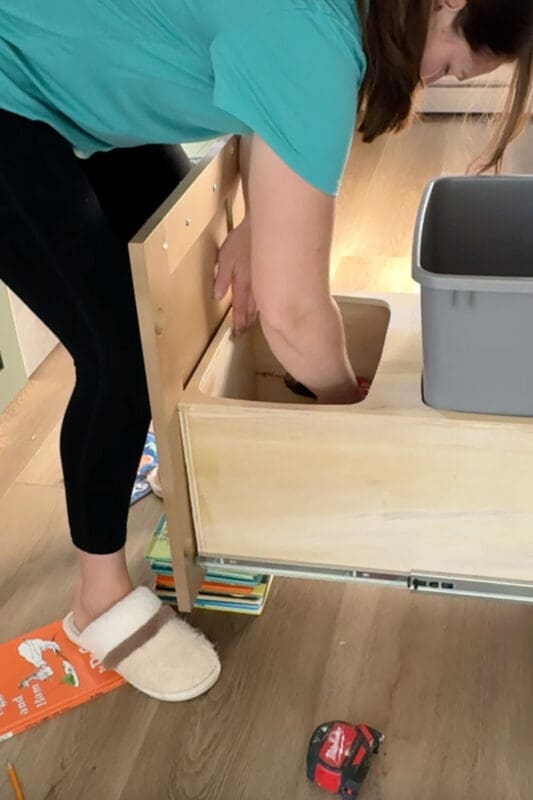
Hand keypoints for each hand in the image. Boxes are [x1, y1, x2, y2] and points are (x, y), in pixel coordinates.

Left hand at [214, 217, 256, 336]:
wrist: (266, 229)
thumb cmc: (243, 240)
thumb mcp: (225, 257)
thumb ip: (222, 278)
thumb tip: (218, 297)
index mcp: (242, 284)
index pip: (239, 308)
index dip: (238, 322)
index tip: (237, 334)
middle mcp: (255, 288)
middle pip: (251, 311)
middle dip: (247, 323)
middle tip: (244, 334)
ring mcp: (264, 283)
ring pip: (260, 306)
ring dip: (255, 317)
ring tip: (252, 326)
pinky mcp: (270, 277)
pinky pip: (267, 297)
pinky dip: (264, 306)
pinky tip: (265, 309)